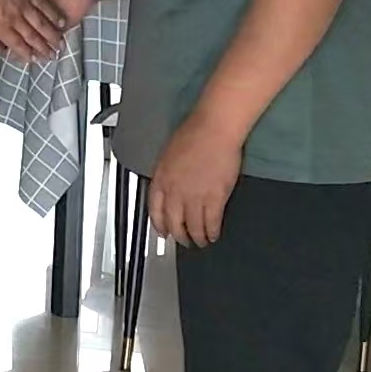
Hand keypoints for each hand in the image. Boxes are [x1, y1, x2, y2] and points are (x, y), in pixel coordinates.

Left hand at [148, 112, 243, 247]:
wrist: (214, 129)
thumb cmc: (194, 133)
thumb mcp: (168, 155)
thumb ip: (167, 174)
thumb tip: (170, 187)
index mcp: (161, 179)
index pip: (155, 210)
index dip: (159, 224)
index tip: (163, 232)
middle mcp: (175, 191)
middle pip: (174, 222)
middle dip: (178, 236)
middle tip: (183, 241)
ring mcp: (195, 196)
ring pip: (193, 227)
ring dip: (197, 238)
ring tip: (200, 242)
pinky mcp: (215, 198)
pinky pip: (211, 222)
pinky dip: (212, 232)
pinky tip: (214, 235)